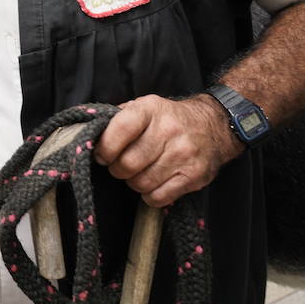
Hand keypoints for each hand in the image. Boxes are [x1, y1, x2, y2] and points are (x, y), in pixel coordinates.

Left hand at [94, 94, 241, 207]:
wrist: (214, 126)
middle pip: (128, 163)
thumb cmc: (169, 119)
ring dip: (133, 183)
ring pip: (141, 183)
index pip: (119, 130)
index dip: (105, 148)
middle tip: (120, 166)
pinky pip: (159, 197)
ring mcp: (183, 154)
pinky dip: (150, 196)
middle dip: (117, 169)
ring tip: (139, 173)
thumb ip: (117, 118)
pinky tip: (153, 183)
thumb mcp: (144, 106)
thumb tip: (89, 134)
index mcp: (150, 109)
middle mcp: (168, 130)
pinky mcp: (194, 176)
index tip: (102, 155)